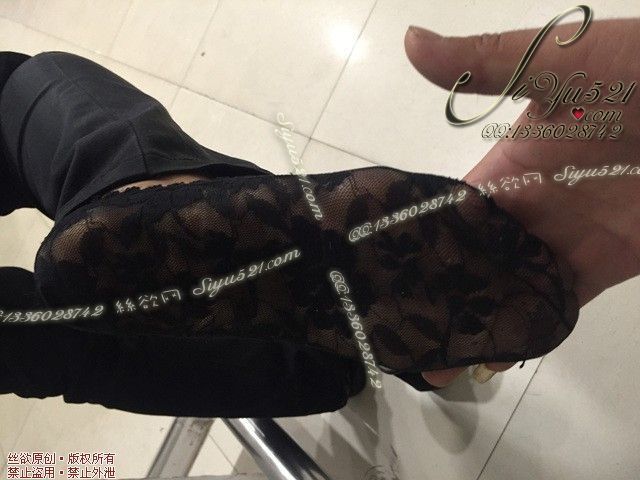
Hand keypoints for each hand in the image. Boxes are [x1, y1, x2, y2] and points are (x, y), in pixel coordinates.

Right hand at [404, 18, 639, 386]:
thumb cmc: (639, 73)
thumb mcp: (560, 61)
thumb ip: (487, 63)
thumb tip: (408, 41)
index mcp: (504, 164)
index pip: (443, 211)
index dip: (409, 244)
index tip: (371, 278)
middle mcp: (524, 207)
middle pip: (468, 260)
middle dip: (434, 295)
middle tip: (393, 338)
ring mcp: (562, 239)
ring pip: (506, 288)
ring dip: (474, 321)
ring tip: (432, 362)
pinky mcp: (603, 265)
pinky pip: (557, 304)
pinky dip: (527, 329)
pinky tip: (492, 360)